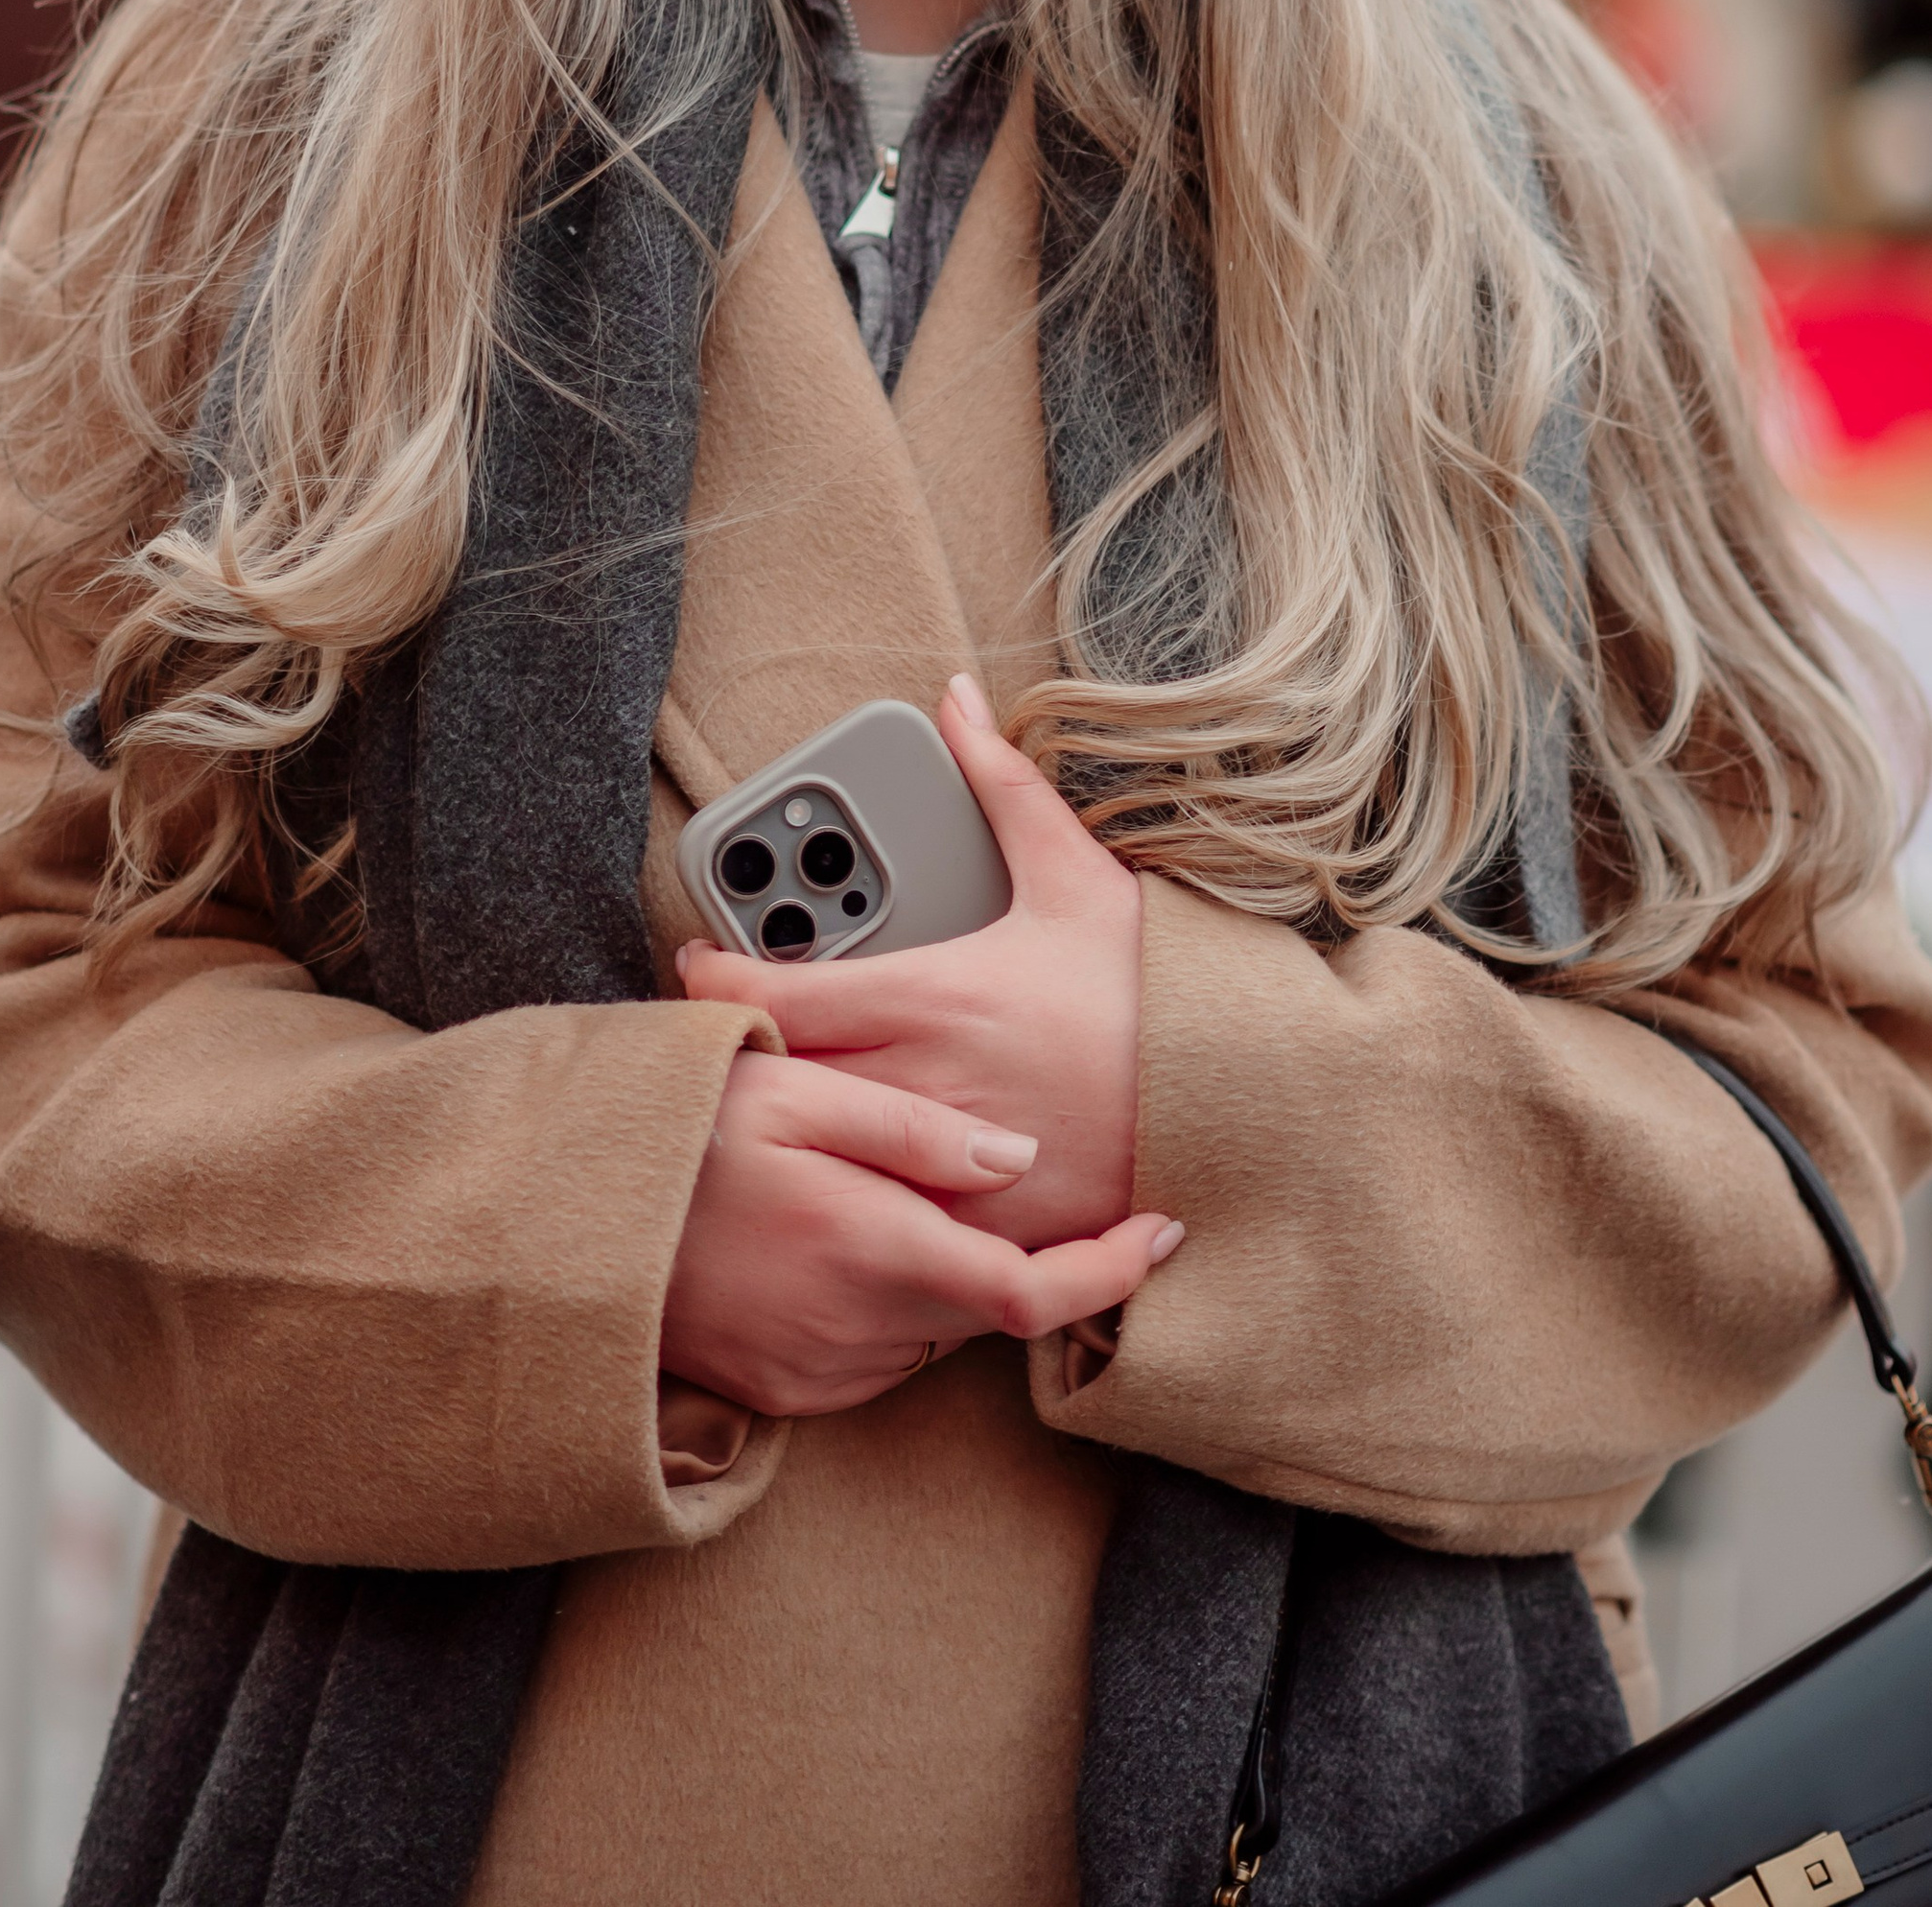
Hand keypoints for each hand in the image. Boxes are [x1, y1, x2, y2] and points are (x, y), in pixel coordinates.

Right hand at [658, 1049, 1180, 1416]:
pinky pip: (875, 1351)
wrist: (562, 1236)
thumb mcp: (796, 1093)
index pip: (1030, 1294)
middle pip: (984, 1302)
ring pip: (933, 1326)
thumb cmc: (676, 1140)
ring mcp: (819, 1372)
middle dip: (1001, 1244)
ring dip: (936, 1270)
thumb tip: (1016, 1158)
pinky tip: (832, 1237)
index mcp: (874, 1250)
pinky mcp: (786, 1392)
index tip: (1161, 1235)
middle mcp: (856, 1331)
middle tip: (965, 1166)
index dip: (1110, 1273)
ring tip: (873, 1189)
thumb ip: (914, 1128)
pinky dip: (885, 1301)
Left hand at [680, 671, 1143, 1253]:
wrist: (1237, 1104)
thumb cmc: (1149, 991)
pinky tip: (835, 1176)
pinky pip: (876, 1224)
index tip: (694, 966)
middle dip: (734, 1054)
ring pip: (815, 1157)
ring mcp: (942, 1171)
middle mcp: (923, 1087)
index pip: (777, 1000)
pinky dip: (846, 1198)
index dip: (714, 984)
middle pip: (777, 1080)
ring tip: (760, 1097)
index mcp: (934, 997)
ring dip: (782, 1128)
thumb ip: (1002, 785)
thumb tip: (956, 698)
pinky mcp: (972, 1233)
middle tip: (716, 1029)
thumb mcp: (1076, 876)